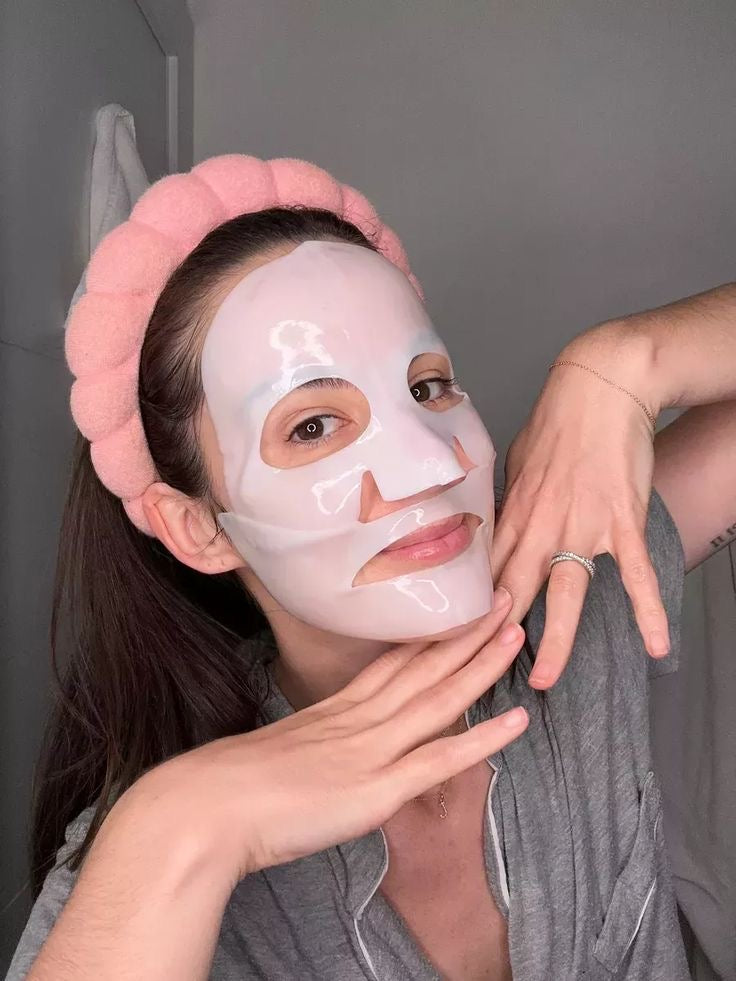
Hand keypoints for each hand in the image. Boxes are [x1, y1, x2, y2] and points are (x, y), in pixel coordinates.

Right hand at [129, 589, 526, 885]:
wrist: (205, 809)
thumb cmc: (228, 788)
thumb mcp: (276, 756)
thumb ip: (309, 751)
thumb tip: (318, 756)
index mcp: (334, 711)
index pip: (392, 663)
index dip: (429, 636)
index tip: (454, 608)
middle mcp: (359, 719)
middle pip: (422, 666)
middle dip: (466, 631)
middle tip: (502, 594)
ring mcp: (371, 750)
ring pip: (439, 697)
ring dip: (481, 663)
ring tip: (517, 629)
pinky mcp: (377, 789)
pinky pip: (440, 760)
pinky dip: (482, 739)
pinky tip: (518, 722)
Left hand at [491, 324, 670, 689]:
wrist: (598, 387)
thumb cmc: (557, 422)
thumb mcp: (517, 463)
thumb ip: (510, 502)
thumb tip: (499, 527)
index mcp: (515, 512)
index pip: (488, 571)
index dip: (472, 609)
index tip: (454, 641)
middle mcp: (541, 524)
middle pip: (515, 590)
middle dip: (497, 636)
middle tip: (481, 677)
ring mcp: (581, 524)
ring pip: (564, 592)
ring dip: (555, 639)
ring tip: (545, 679)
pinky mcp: (621, 520)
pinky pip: (635, 573)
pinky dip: (647, 610)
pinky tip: (656, 645)